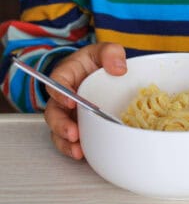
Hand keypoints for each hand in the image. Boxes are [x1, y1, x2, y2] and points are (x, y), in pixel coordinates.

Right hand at [44, 43, 126, 158]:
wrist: (108, 71)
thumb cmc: (101, 60)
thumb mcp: (107, 50)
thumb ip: (111, 53)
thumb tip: (119, 69)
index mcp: (68, 73)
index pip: (57, 81)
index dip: (60, 93)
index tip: (71, 101)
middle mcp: (64, 94)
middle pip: (54, 111)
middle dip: (61, 124)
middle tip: (73, 133)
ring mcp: (70, 111)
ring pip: (59, 128)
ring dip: (65, 141)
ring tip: (77, 150)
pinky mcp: (79, 123)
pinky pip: (71, 138)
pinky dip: (74, 147)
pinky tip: (83, 153)